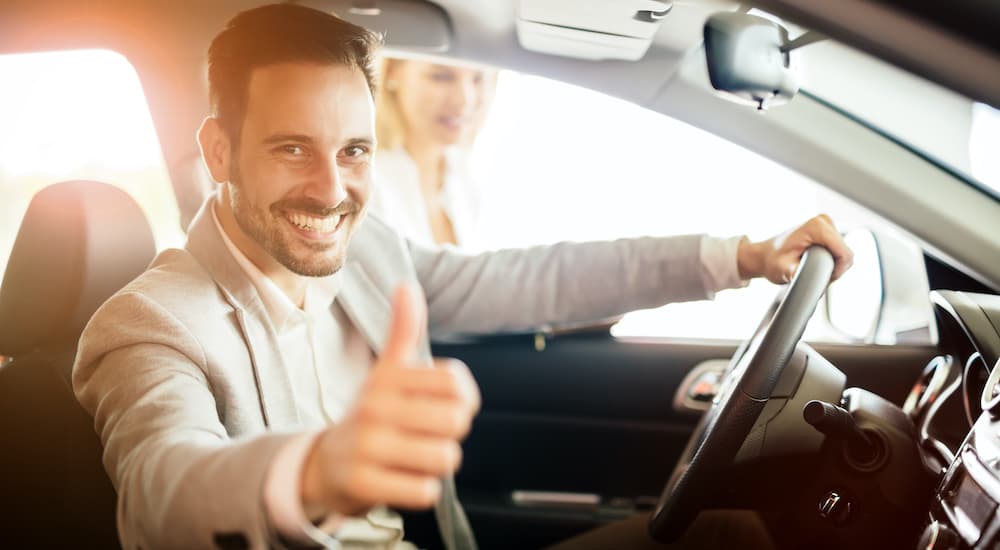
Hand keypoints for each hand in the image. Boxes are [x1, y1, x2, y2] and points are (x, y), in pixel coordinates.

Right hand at [300, 284, 480, 516]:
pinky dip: (423, 490)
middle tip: (428, 436)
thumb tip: (406, 285)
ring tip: (415, 457)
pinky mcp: (363, 484)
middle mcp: (375, 407)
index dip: (465, 399)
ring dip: (438, 463)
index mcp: (388, 377)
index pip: (457, 383)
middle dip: (452, 434)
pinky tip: (403, 479)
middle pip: (456, 421)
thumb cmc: (372, 414)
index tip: (449, 405)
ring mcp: (367, 446)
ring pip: (446, 458)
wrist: (325, 464)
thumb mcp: (386, 372)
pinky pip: (425, 491)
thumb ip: (404, 331)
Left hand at [737, 214, 853, 283]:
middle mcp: (824, 221)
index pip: (844, 254)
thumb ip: (798, 273)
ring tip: (812, 268)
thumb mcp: (783, 270)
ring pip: (844, 253)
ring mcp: (827, 224)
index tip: (822, 278)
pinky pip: (839, 251)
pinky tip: (815, 263)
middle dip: (834, 269)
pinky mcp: (828, 230)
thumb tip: (809, 279)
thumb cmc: (772, 261)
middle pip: (845, 254)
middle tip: (813, 274)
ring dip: (833, 265)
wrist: (765, 255)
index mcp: (816, 227)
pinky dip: (831, 261)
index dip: (837, 271)